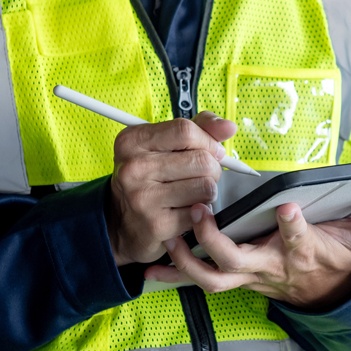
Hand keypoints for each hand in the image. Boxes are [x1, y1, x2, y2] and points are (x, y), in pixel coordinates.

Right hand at [108, 111, 236, 265]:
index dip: (208, 141)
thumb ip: (199, 128)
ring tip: (193, 193)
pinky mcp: (156, 224)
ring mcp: (143, 197)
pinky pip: (200, 212)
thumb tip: (229, 127)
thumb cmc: (150, 177)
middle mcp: (133, 168)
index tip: (212, 150)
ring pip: (206, 187)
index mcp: (133, 141)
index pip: (185, 130)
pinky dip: (200, 212)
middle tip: (202, 176)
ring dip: (208, 191)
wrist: (122, 222)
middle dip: (213, 169)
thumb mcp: (164, 144)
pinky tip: (185, 210)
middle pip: (201, 160)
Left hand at [144, 190, 350, 310]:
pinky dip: (173, 274)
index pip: (298, 239)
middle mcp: (270, 265)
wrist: (325, 291)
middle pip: (239, 262)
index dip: (292, 226)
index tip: (286, 206)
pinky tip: (149, 267)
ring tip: (169, 238)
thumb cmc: (339, 258)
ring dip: (187, 261)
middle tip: (203, 214)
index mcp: (302, 251)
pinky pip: (199, 280)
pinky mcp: (234, 276)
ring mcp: (249, 274)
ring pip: (212, 277)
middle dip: (217, 240)